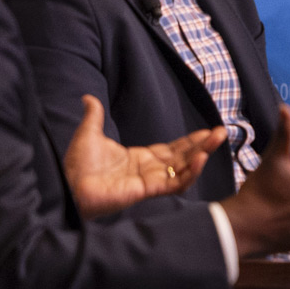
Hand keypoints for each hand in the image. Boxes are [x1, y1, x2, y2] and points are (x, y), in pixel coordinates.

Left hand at [63, 95, 224, 219]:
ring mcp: (150, 181)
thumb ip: (94, 116)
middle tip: (222, 132)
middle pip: (183, 157)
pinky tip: (200, 158)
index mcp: (139, 159)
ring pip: (184, 169)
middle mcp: (148, 171)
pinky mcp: (148, 191)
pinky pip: (175, 183)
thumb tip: (87, 97)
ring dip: (202, 155)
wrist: (67, 183)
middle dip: (203, 145)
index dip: (190, 141)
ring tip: (217, 140)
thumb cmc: (75, 165)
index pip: (172, 150)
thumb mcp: (89, 134)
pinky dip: (190, 173)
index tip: (207, 131)